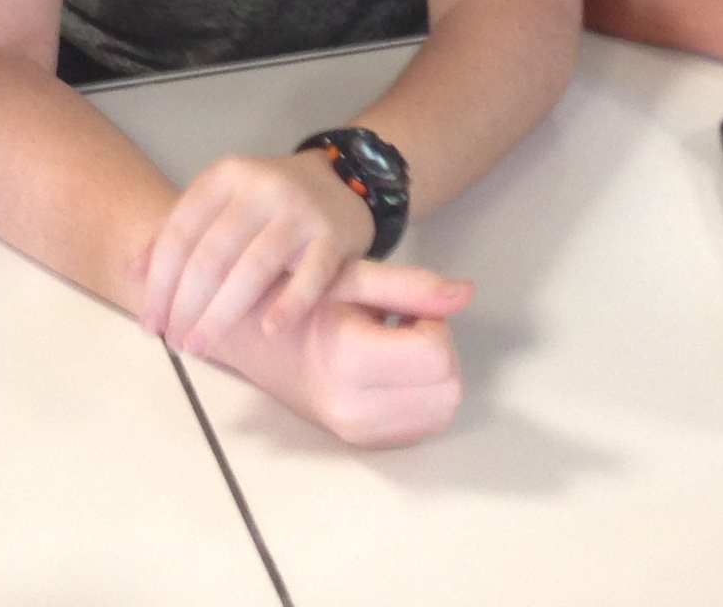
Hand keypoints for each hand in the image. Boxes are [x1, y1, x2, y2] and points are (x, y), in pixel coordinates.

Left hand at [139, 147, 372, 360]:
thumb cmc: (270, 204)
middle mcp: (262, 187)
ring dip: (222, 314)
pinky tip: (268, 331)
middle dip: (187, 305)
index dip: (160, 282)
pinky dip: (289, 304)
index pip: (181, 232)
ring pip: (254, 268)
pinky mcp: (335, 236)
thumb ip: (182, 233)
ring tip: (202, 345)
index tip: (151, 323)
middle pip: (213, 254)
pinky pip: (310, 275)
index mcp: (226, 177)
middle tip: (176, 342)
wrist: (343, 181)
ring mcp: (301, 211)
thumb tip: (134, 272)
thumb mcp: (223, 203)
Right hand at [214, 258, 473, 449]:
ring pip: (442, 411)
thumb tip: (467, 292)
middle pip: (448, 388)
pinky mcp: (362, 444)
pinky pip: (423, 425)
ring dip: (432, 377)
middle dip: (438, 351)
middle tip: (401, 327)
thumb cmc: (301, 297)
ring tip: (394, 349)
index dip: (432, 323)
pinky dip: (421, 397)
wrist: (255, 339)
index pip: (435, 355)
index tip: (403, 311)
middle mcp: (352, 408)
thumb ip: (412, 285)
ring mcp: (356, 433)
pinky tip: (389, 373)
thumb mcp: (353, 277)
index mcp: (346, 359)